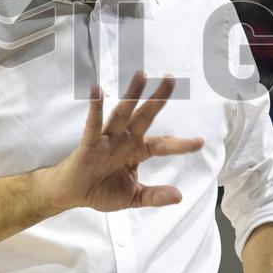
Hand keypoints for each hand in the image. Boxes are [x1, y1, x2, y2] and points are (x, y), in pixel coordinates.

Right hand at [42, 71, 203, 211]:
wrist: (72, 195)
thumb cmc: (100, 190)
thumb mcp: (133, 197)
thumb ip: (154, 196)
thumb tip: (179, 196)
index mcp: (137, 150)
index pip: (163, 145)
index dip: (180, 144)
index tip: (200, 142)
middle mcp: (124, 139)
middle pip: (144, 115)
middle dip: (158, 98)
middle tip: (170, 78)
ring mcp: (107, 139)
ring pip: (122, 113)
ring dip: (131, 95)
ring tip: (141, 75)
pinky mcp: (89, 144)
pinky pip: (93, 125)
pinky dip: (95, 108)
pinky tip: (98, 91)